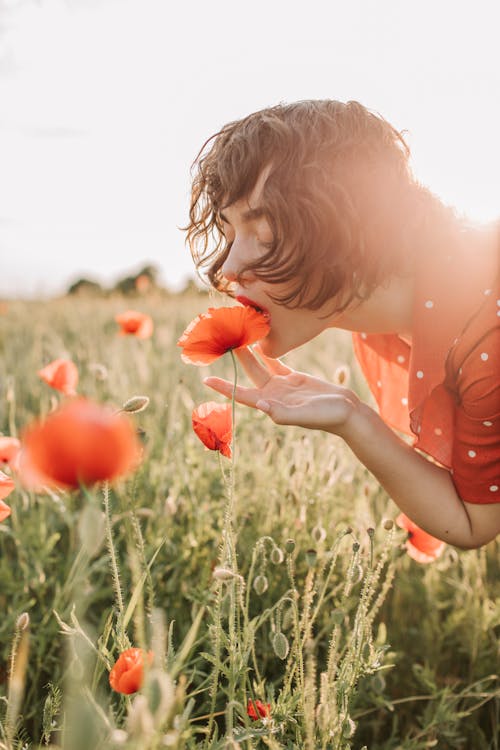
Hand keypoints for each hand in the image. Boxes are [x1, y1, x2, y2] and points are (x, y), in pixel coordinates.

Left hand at [203, 344, 359, 434]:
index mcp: (270, 404)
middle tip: (222, 340)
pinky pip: (275, 362)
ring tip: (236, 333)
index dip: (223, 386)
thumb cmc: (326, 417)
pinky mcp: (294, 379)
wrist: (347, 413)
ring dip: (248, 351)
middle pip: (247, 373)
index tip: (206, 379)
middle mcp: (272, 395)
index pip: (240, 394)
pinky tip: (258, 340)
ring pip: (260, 364)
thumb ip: (283, 414)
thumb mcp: (304, 416)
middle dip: (235, 358)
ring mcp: (282, 386)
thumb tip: (262, 406)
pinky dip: (266, 352)